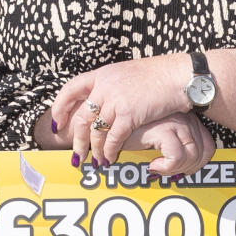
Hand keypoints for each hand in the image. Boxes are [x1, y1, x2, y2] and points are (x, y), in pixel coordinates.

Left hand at [52, 55, 185, 165]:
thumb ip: (111, 85)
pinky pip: (113, 138)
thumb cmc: (157, 76)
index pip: (70, 90)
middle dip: (76, 140)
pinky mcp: (128, 114)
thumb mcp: (126, 73)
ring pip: (95, 132)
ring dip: (94, 150)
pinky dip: (110, 151)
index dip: (60, 108)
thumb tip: (102, 99)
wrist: (177, 76)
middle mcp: (104, 86)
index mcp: (102, 74)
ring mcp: (115, 101)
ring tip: (96, 162)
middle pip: (81, 118)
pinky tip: (111, 159)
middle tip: (76, 155)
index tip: (58, 123)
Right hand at [132, 112, 214, 178]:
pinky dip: (166, 168)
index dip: (199, 164)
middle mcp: (184, 119)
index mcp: (187, 120)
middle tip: (168, 174)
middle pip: (203, 153)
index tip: (182, 172)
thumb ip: (174, 148)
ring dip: (175, 170)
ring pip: (192, 157)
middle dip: (187, 170)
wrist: (109, 121)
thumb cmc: (132, 130)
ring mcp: (175, 124)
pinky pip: (176, 158)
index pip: (208, 146)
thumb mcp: (159, 138)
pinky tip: (152, 166)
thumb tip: (188, 172)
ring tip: (158, 169)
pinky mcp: (163, 130)